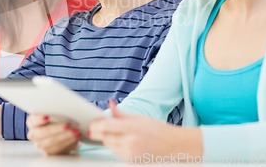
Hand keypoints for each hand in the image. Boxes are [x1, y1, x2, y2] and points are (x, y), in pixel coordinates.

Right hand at [27, 114, 80, 154]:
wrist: (63, 130)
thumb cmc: (58, 117)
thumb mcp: (56, 112)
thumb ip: (56, 110)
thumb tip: (66, 108)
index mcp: (32, 122)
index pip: (32, 121)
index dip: (38, 119)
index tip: (47, 117)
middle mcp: (34, 134)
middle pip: (41, 133)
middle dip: (55, 129)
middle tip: (67, 125)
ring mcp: (40, 145)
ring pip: (50, 143)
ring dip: (64, 137)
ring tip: (75, 131)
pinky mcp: (49, 152)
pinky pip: (57, 150)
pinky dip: (68, 143)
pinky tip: (75, 138)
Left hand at [88, 101, 202, 161]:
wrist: (174, 147)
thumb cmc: (157, 130)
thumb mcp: (139, 118)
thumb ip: (121, 114)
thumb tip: (110, 104)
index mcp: (132, 128)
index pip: (106, 127)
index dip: (95, 125)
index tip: (91, 124)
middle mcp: (131, 142)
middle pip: (105, 138)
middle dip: (98, 133)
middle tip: (93, 129)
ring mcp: (131, 154)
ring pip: (109, 147)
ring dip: (107, 140)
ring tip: (112, 134)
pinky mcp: (131, 162)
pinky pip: (116, 154)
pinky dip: (115, 148)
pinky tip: (121, 143)